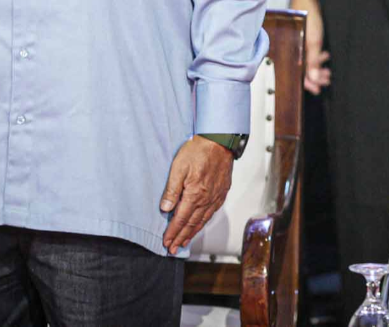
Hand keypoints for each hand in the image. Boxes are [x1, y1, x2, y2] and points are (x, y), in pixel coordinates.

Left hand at [160, 136, 234, 254]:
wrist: (220, 140)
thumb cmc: (199, 150)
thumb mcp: (178, 168)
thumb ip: (172, 190)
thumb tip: (166, 208)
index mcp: (195, 194)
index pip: (181, 219)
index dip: (172, 232)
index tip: (166, 242)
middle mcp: (207, 199)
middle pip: (192, 223)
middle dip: (181, 237)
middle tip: (173, 248)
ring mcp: (216, 196)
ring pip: (203, 220)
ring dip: (193, 233)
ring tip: (185, 241)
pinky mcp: (222, 191)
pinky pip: (213, 211)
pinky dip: (205, 221)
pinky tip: (201, 223)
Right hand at [290, 0, 330, 93]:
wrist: (306, 0)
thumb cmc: (307, 18)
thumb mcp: (313, 42)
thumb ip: (313, 61)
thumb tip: (314, 79)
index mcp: (294, 53)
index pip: (300, 75)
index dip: (309, 84)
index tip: (318, 89)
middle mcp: (295, 51)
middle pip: (305, 70)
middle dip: (316, 76)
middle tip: (326, 79)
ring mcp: (299, 45)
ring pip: (308, 62)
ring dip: (318, 67)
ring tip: (327, 70)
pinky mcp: (304, 39)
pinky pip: (309, 53)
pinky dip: (317, 57)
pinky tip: (324, 56)